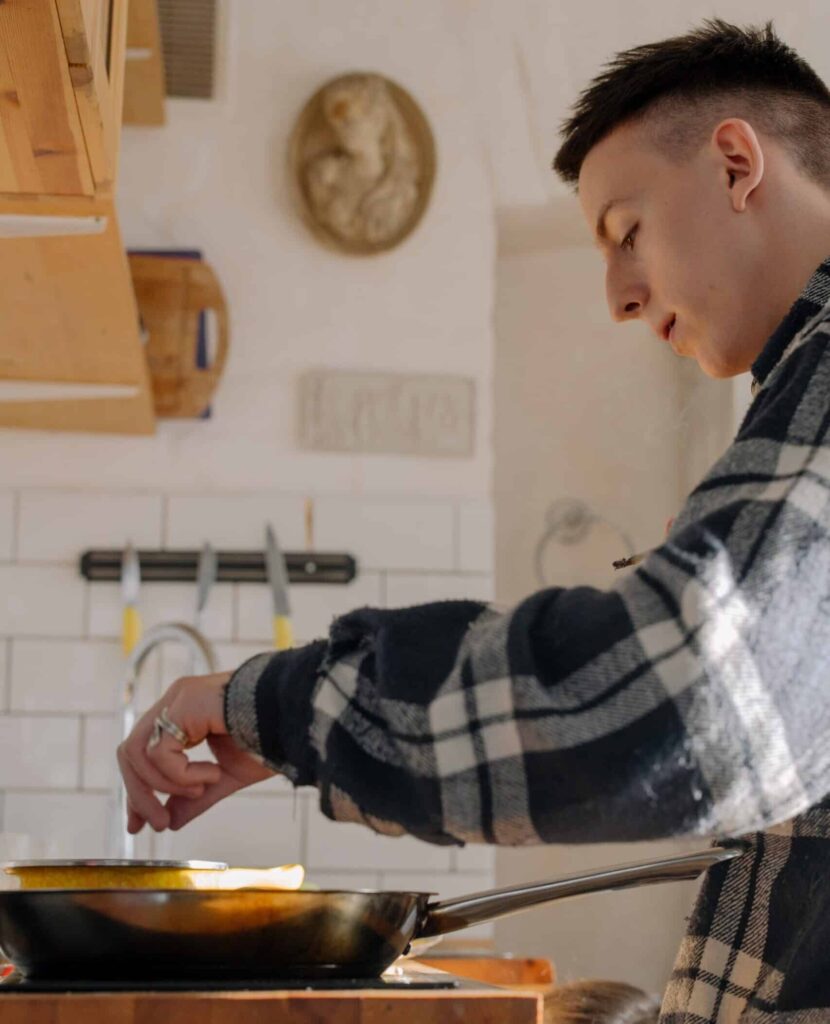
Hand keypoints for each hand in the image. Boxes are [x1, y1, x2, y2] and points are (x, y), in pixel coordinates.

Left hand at [117, 672, 275, 834]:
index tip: (140, 825)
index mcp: (183, 714)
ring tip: (200, 791)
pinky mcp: (185, 701)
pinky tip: (212, 774)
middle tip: (159, 825)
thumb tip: (170, 821)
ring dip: (164, 786)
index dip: (137, 790)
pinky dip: (181, 774)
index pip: (141, 753)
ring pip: (138, 752)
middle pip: (130, 753)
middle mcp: (175, 701)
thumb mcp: (225, 776)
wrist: (297, 716)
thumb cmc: (270, 738)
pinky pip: (161, 752)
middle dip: (141, 794)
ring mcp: (178, 698)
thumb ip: (194, 796)